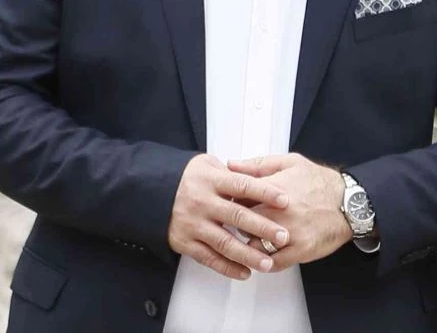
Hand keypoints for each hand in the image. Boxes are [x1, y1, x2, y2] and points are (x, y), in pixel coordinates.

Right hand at [167, 154, 290, 279]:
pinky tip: (244, 272)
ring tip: (268, 262)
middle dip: (263, 227)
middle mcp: (203, 202)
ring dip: (248, 254)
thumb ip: (232, 173)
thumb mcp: (207, 164)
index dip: (265, 192)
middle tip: (284, 236)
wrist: (151, 191)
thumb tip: (259, 179)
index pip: (243, 185)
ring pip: (225, 242)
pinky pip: (209, 258)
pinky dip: (228, 268)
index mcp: (211, 180)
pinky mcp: (185, 242)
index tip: (285, 200)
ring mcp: (194, 224)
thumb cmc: (186, 177)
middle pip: (238, 215)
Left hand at [227, 153, 351, 271]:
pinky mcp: (299, 251)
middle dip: (235, 222)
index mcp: (273, 189)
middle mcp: (279, 213)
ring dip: (247, 243)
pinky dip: (263, 261)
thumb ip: (257, 164)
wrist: (349, 202)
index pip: (238, 197)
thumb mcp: (289, 163)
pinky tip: (261, 254)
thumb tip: (231, 164)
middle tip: (232, 221)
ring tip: (247, 237)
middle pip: (242, 222)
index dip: (229, 200)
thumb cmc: (319, 181)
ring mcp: (289, 234)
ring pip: (253, 245)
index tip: (226, 201)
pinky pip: (272, 263)